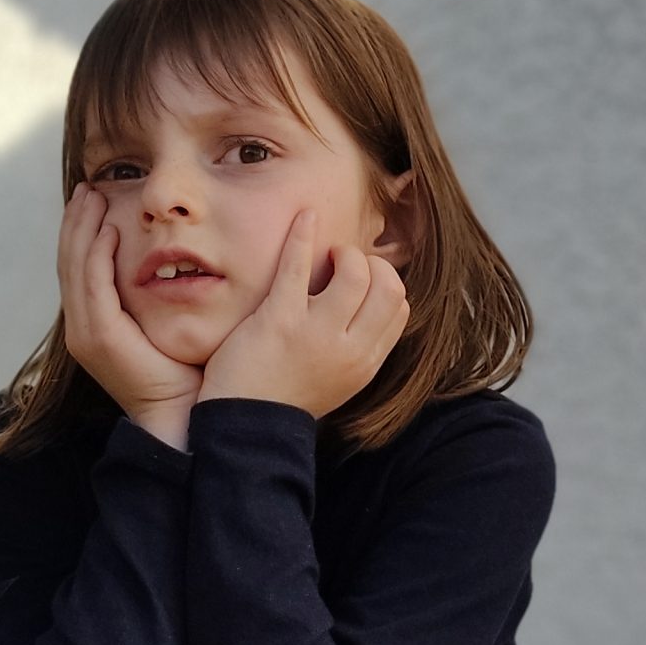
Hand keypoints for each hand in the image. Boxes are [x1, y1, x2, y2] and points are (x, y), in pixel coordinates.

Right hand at [58, 185, 201, 442]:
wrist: (183, 414)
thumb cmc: (184, 372)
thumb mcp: (164, 324)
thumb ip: (157, 294)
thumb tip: (173, 261)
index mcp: (95, 324)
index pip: (80, 267)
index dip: (82, 231)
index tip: (94, 197)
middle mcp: (82, 327)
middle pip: (69, 260)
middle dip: (76, 221)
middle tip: (88, 186)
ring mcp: (86, 332)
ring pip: (74, 267)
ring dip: (82, 228)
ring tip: (92, 195)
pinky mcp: (98, 337)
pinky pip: (92, 285)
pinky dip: (97, 254)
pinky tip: (108, 229)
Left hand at [197, 211, 408, 419]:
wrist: (244, 428)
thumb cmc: (285, 398)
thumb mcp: (337, 380)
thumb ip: (356, 347)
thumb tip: (367, 304)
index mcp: (365, 363)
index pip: (401, 307)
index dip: (384, 283)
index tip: (360, 280)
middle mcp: (349, 349)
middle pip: (389, 286)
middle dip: (370, 264)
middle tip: (343, 265)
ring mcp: (316, 334)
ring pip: (355, 273)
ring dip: (343, 253)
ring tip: (325, 256)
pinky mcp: (279, 320)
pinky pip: (297, 265)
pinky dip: (303, 234)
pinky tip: (304, 217)